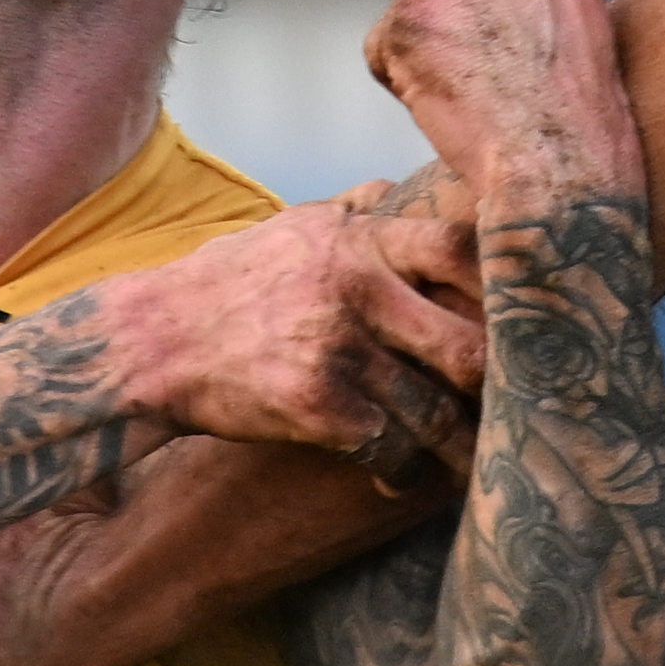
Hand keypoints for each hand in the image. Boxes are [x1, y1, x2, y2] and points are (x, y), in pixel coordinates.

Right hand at [84, 193, 480, 467]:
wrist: (150, 344)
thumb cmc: (223, 286)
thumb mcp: (286, 229)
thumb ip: (349, 212)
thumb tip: (391, 188)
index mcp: (358, 243)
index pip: (461, 251)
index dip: (500, 288)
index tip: (514, 321)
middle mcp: (356, 291)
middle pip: (467, 345)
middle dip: (495, 387)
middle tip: (513, 410)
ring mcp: (338, 350)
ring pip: (432, 411)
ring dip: (453, 446)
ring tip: (467, 462)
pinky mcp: (318, 408)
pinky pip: (388, 449)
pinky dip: (399, 471)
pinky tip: (396, 478)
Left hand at [368, 0, 644, 232]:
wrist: (557, 159)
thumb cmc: (578, 93)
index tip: (507, 20)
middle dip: (454, 8)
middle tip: (493, 59)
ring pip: (412, 4)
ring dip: (428, 42)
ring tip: (477, 81)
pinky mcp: (399, 23)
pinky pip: (384, 46)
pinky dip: (403, 77)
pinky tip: (448, 99)